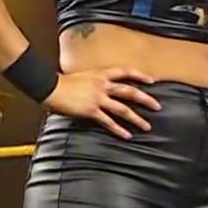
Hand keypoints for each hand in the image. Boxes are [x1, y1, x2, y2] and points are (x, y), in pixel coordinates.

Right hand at [45, 68, 159, 138]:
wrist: (49, 87)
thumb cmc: (63, 82)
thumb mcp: (83, 76)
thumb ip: (95, 81)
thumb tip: (102, 87)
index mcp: (100, 74)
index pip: (125, 72)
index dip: (139, 75)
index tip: (152, 80)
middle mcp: (102, 85)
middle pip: (129, 91)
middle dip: (146, 99)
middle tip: (158, 106)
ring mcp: (98, 98)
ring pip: (122, 108)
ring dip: (136, 118)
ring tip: (147, 126)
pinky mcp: (91, 110)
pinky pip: (108, 121)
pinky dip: (119, 129)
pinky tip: (127, 135)